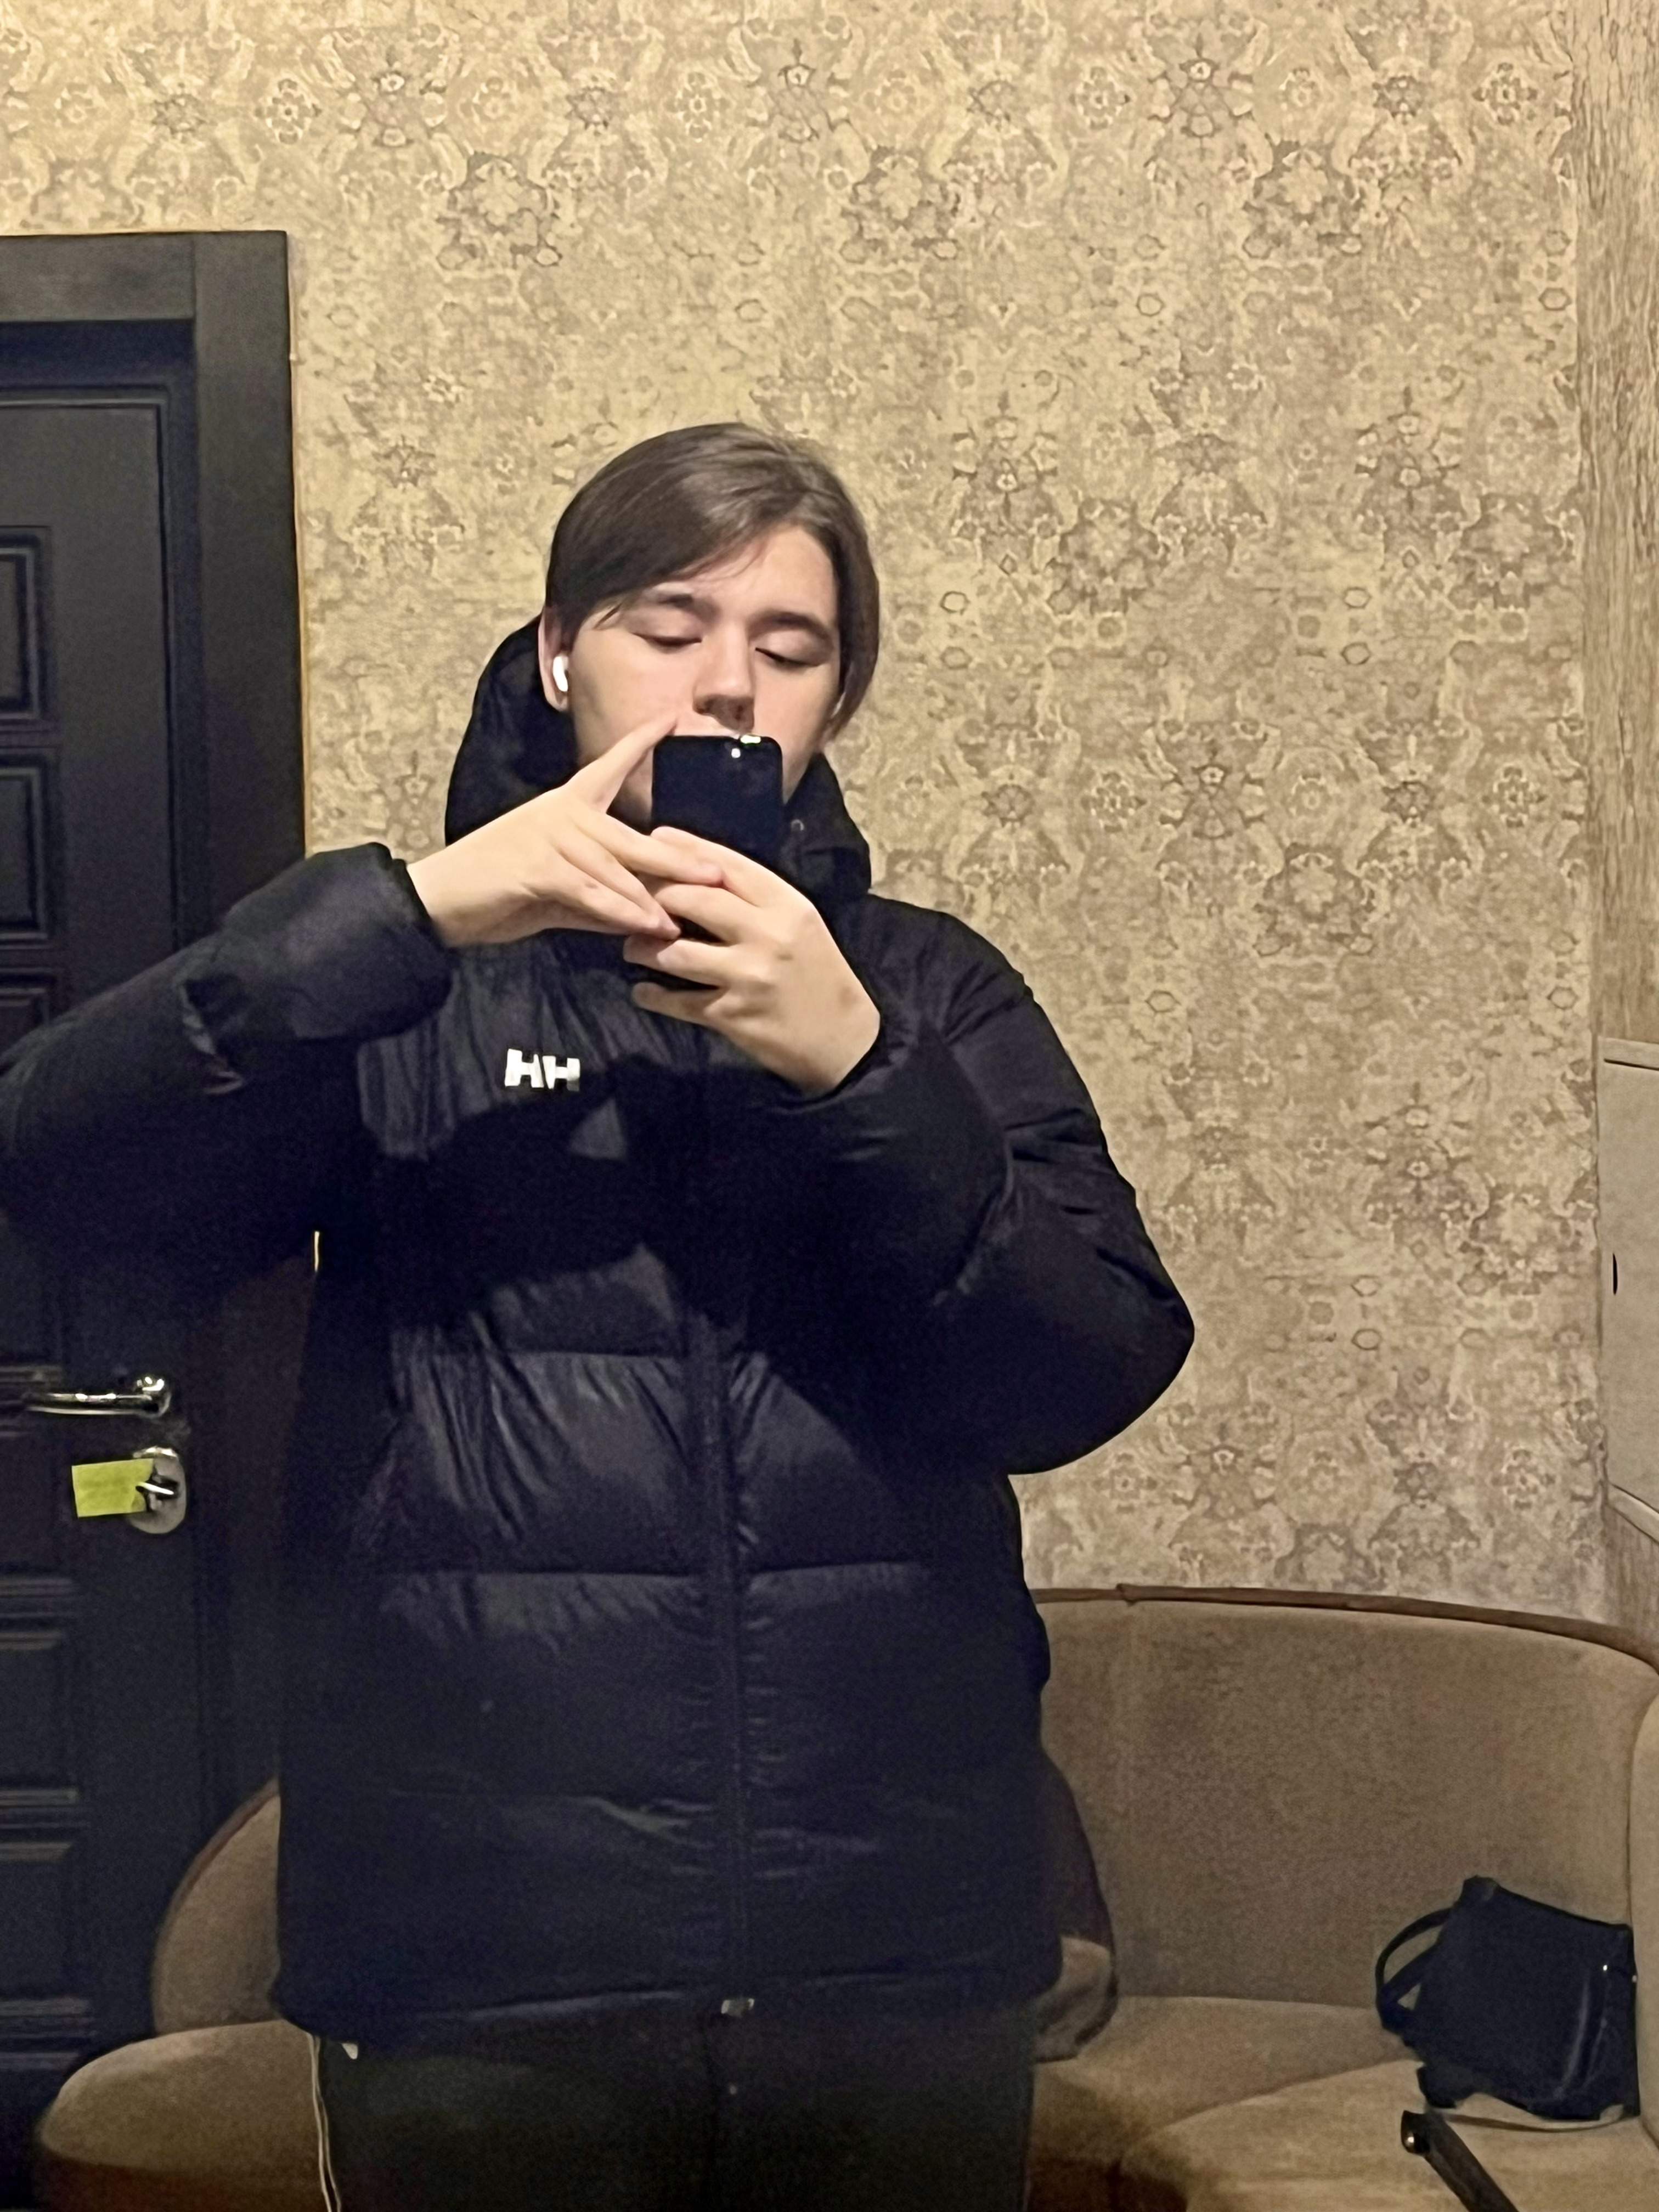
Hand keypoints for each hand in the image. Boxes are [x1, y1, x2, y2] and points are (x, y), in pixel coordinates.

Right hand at [405, 713, 724, 948]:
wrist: (441, 899)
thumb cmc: (499, 891)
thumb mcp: (558, 890)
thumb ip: (599, 892)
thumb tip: (644, 907)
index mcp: (567, 806)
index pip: (609, 767)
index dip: (639, 743)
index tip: (670, 719)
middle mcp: (562, 814)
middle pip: (632, 837)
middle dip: (677, 859)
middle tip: (717, 873)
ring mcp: (550, 838)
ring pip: (615, 870)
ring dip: (650, 899)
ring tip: (684, 919)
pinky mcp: (538, 867)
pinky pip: (591, 892)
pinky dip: (620, 912)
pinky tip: (646, 926)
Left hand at [623, 827, 881, 1095]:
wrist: (844, 1040)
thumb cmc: (817, 974)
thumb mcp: (799, 925)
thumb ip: (756, 900)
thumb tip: (698, 870)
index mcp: (788, 906)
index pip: (728, 866)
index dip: (688, 849)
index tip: (656, 836)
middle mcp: (768, 936)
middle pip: (694, 901)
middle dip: (656, 895)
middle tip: (635, 899)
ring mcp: (749, 977)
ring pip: (677, 952)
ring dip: (645, 948)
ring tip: (633, 947)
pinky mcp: (733, 1015)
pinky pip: (677, 1001)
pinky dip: (653, 995)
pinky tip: (643, 991)